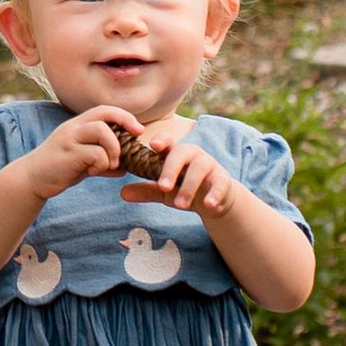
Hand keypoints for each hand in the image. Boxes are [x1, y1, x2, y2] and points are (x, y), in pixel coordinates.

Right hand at [26, 109, 127, 197]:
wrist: (31, 179)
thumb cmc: (59, 168)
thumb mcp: (83, 162)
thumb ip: (102, 161)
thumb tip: (124, 169)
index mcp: (78, 125)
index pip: (105, 110)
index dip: (124, 117)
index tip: (138, 130)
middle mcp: (74, 127)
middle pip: (104, 114)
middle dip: (125, 124)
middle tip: (134, 141)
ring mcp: (69, 139)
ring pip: (102, 131)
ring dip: (114, 149)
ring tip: (111, 164)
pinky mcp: (67, 155)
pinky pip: (95, 154)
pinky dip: (102, 164)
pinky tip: (93, 172)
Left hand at [121, 125, 236, 217]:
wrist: (214, 200)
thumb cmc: (185, 188)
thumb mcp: (164, 192)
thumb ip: (146, 190)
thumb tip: (122, 193)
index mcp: (176, 154)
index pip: (168, 142)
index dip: (162, 141)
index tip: (153, 146)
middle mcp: (193, 155)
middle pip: (182, 153)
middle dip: (171, 169)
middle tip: (163, 187)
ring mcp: (209, 166)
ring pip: (200, 168)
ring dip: (189, 186)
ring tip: (180, 205)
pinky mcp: (223, 180)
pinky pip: (220, 183)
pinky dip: (214, 194)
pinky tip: (208, 204)